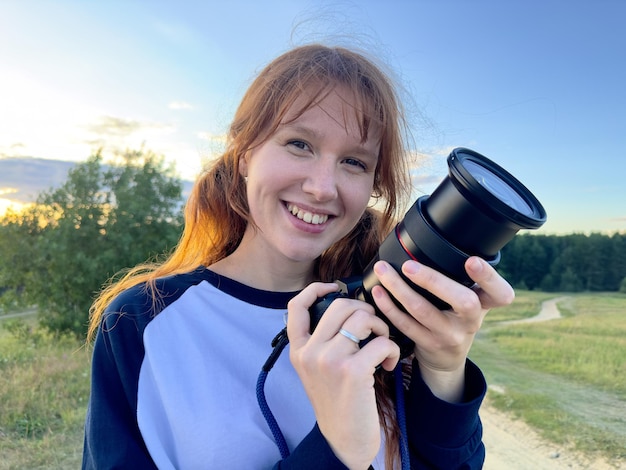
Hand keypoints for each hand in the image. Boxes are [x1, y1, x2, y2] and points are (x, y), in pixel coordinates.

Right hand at [287, 282, 399, 468]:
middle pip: (339, 305)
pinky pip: (381, 341)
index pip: (297, 306)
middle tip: (373, 328)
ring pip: (362, 318)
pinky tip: (390, 365)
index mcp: (298, 350)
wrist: (345, 439)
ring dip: (381, 327)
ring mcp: (329, 361)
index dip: (316, 289)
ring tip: (383, 345)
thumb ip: (322, 342)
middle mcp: (309, 352)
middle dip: (364, 310)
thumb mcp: (316, 370)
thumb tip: (347, 309)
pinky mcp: (353, 371)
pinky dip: (392, 350)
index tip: (334, 288)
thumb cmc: (337, 401)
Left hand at [371, 256, 513, 401]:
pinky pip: (405, 324)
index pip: (500, 293)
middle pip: (463, 302)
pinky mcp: (427, 345)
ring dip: (399, 289)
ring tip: (383, 269)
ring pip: (423, 311)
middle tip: (409, 266)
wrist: (447, 359)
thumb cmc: (456, 316)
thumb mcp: (470, 299)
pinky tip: (378, 291)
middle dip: (434, 281)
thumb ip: (462, 276)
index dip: (488, 277)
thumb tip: (437, 236)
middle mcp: (471, 321)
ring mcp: (449, 336)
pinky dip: (388, 306)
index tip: (471, 260)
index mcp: (485, 304)